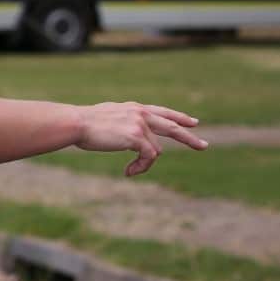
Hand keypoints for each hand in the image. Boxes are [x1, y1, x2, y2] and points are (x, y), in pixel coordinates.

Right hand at [75, 102, 207, 176]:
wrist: (76, 123)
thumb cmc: (82, 124)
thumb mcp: (106, 119)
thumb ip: (121, 123)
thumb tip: (125, 135)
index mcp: (133, 108)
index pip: (162, 112)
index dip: (178, 117)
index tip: (193, 122)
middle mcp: (140, 113)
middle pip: (172, 126)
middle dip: (189, 137)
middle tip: (203, 146)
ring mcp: (140, 124)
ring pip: (156, 150)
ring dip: (144, 163)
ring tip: (131, 171)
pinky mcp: (137, 137)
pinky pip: (149, 157)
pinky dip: (141, 167)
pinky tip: (129, 172)